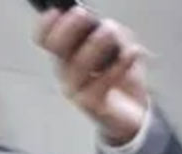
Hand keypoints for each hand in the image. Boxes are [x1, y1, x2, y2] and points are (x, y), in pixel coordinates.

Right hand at [34, 6, 151, 145]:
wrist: (137, 114)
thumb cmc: (121, 78)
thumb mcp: (118, 47)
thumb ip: (109, 33)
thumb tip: (104, 24)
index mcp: (66, 56)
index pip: (45, 40)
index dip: (47, 25)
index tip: (59, 11)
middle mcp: (66, 73)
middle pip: (56, 48)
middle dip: (69, 27)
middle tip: (84, 15)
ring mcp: (76, 91)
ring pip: (79, 64)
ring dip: (96, 43)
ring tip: (112, 31)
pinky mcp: (92, 105)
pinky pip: (102, 83)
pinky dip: (119, 65)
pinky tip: (133, 52)